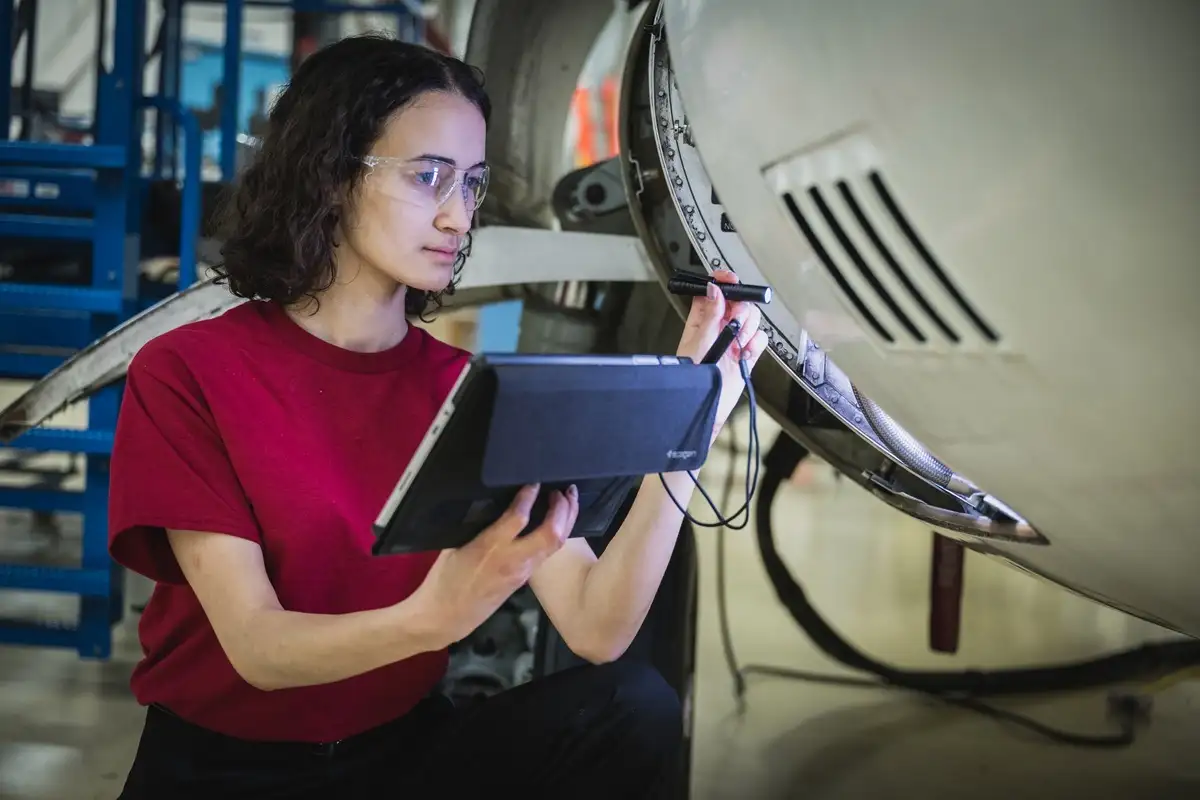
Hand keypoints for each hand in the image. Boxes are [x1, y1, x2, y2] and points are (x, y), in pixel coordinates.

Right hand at [408, 484, 579, 647]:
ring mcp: (522, 572)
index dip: (530, 495)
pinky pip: (548, 552)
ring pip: (556, 544)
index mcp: (489, 547)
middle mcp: (512, 559)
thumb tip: (495, 505)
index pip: (519, 517)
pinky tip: (558, 522)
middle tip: (564, 489)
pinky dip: (558, 533)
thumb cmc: (444, 578)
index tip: (534, 481)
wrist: (447, 617)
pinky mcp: (524, 579)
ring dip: (566, 520)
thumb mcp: (455, 545)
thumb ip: (479, 526)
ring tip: (569, 499)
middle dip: (562, 508)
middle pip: (551, 533)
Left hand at [675, 269, 768, 440]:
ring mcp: (734, 341)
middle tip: (735, 322)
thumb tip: (715, 290)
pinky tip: (745, 353)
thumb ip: (710, 315)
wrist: (706, 405)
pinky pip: (760, 339)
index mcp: (701, 321)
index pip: (714, 292)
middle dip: (741, 309)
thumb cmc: (692, 377)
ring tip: (737, 343)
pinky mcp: (746, 354)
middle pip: (739, 303)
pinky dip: (756, 344)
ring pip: (752, 320)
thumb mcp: (699, 341)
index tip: (730, 279)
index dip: (723, 282)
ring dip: (748, 328)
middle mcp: (718, 328)